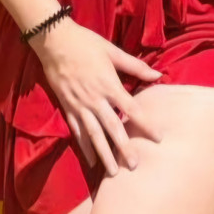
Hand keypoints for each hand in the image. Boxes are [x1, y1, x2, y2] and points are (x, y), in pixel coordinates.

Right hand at [29, 18, 164, 175]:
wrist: (55, 41)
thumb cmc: (86, 43)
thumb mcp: (112, 51)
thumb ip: (135, 66)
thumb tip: (158, 75)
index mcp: (109, 85)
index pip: (132, 109)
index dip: (146, 124)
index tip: (158, 138)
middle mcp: (95, 99)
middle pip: (113, 127)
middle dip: (124, 148)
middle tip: (134, 166)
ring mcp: (80, 105)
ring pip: (94, 135)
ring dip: (104, 154)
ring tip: (112, 172)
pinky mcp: (67, 107)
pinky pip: (77, 131)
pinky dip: (84, 147)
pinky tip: (91, 160)